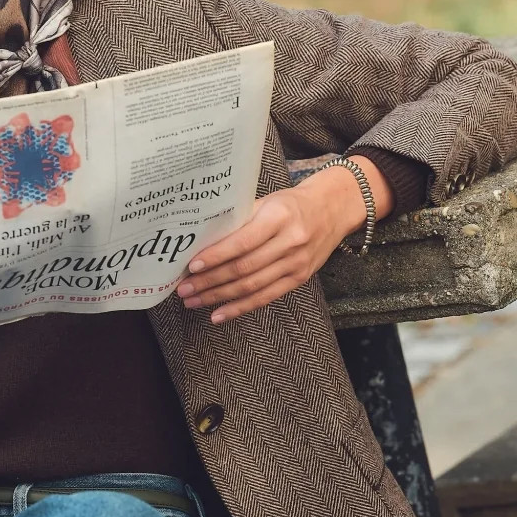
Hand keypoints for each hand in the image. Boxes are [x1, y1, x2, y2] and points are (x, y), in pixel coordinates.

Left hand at [176, 157, 392, 323]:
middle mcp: (290, 241)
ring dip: (218, 297)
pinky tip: (218, 314)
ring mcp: (296, 263)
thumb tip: (201, 239)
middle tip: (184, 288)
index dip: (216, 256)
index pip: (242, 242)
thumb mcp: (268, 202)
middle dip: (209, 281)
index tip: (192, 266)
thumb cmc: (292, 205)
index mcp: (279, 216)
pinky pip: (264, 298)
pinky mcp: (298, 279)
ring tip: (193, 301)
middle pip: (243, 268)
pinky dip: (238, 308)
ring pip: (250, 287)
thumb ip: (240, 220)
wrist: (332, 210)